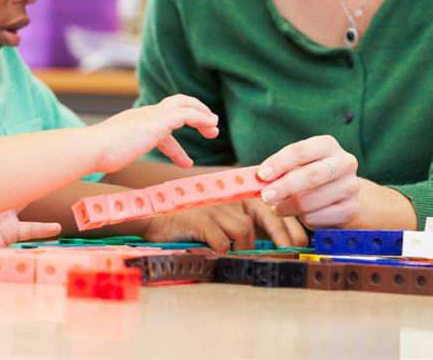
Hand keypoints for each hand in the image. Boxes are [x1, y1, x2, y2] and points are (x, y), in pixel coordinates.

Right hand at [93, 94, 218, 171]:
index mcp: (134, 122)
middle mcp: (144, 114)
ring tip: (214, 128)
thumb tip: (108, 162)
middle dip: (194, 112)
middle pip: (175, 103)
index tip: (185, 160)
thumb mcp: (110, 152)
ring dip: (202, 114)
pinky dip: (201, 118)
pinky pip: (187, 114)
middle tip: (209, 126)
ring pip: (183, 104)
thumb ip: (114, 153)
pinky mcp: (158, 121)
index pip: (159, 124)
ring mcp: (151, 116)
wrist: (92, 148)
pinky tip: (210, 127)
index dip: (175, 143)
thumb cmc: (97, 155)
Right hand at [143, 199, 307, 252]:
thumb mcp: (221, 224)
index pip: (271, 208)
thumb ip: (243, 230)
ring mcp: (214, 207)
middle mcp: (229, 199)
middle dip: (282, 236)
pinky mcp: (199, 219)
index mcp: (237, 198)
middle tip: (289, 255)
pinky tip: (216, 255)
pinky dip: (222, 251)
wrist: (155, 219)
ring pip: (244, 229)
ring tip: (240, 259)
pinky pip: (221, 240)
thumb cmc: (192, 227)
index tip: (300, 245)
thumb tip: (273, 250)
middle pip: (265, 213)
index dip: (288, 226)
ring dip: (245, 248)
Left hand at [257, 135, 359, 228]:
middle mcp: (344, 162)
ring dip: (289, 207)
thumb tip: (257, 180)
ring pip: (312, 201)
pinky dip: (303, 219)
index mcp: (327, 145)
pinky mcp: (351, 208)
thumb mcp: (298, 165)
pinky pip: (319, 218)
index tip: (261, 175)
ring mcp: (351, 186)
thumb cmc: (311, 174)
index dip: (279, 163)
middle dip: (284, 187)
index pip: (300, 151)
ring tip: (278, 208)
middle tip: (265, 197)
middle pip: (311, 176)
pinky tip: (300, 215)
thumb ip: (280, 170)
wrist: (342, 191)